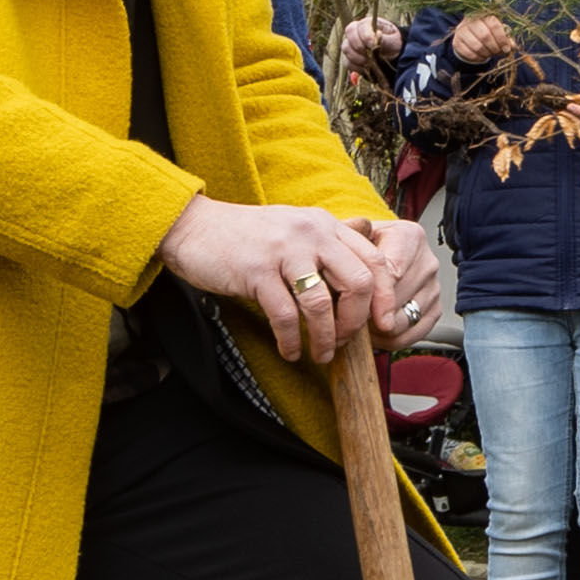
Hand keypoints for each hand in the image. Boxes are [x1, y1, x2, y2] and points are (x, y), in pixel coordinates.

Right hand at [162, 194, 433, 362]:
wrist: (193, 227)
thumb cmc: (247, 238)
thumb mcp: (295, 230)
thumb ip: (329, 247)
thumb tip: (367, 277)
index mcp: (325, 225)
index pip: (375, 260)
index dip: (386, 296)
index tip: (384, 324)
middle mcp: (311, 232)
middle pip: (358, 283)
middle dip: (357, 322)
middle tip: (346, 342)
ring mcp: (283, 250)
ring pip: (321, 304)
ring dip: (325, 338)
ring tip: (319, 354)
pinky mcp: (256, 270)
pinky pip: (284, 315)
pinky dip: (290, 340)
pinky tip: (290, 352)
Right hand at [336, 13, 396, 76]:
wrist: (395, 54)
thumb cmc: (395, 43)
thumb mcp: (394, 40)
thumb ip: (385, 39)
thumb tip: (377, 35)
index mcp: (367, 24)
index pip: (358, 27)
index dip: (364, 36)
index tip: (372, 45)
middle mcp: (356, 33)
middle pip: (348, 37)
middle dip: (359, 48)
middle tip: (370, 54)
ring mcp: (352, 45)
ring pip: (346, 50)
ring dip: (357, 58)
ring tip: (370, 62)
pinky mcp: (351, 58)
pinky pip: (348, 63)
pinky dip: (356, 67)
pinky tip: (367, 68)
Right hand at [449, 13, 511, 64]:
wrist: (469, 38)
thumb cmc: (488, 33)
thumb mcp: (498, 33)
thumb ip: (507, 38)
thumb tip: (514, 46)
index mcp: (484, 15)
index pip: (494, 25)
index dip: (502, 38)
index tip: (506, 49)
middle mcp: (470, 20)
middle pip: (485, 36)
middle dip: (494, 48)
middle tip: (497, 53)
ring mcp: (461, 31)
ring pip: (476, 46)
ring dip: (486, 54)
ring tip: (490, 55)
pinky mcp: (456, 42)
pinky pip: (468, 53)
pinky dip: (477, 58)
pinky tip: (481, 57)